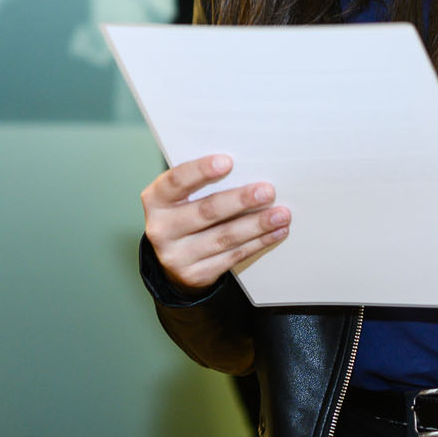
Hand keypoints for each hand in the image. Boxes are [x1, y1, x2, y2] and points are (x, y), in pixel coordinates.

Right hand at [141, 155, 290, 293]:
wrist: (173, 258)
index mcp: (155, 200)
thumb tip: (247, 167)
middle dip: (240, 200)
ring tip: (281, 214)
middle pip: (205, 211)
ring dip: (257, 224)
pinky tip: (275, 232)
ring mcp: (177, 256)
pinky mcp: (196, 274)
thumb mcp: (181, 196)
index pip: (176, 181)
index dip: (200, 170)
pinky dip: (258, 243)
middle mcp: (161, 229)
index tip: (227, 162)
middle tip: (267, 191)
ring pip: (224, 237)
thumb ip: (202, 183)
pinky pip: (232, 256)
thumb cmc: (184, 212)